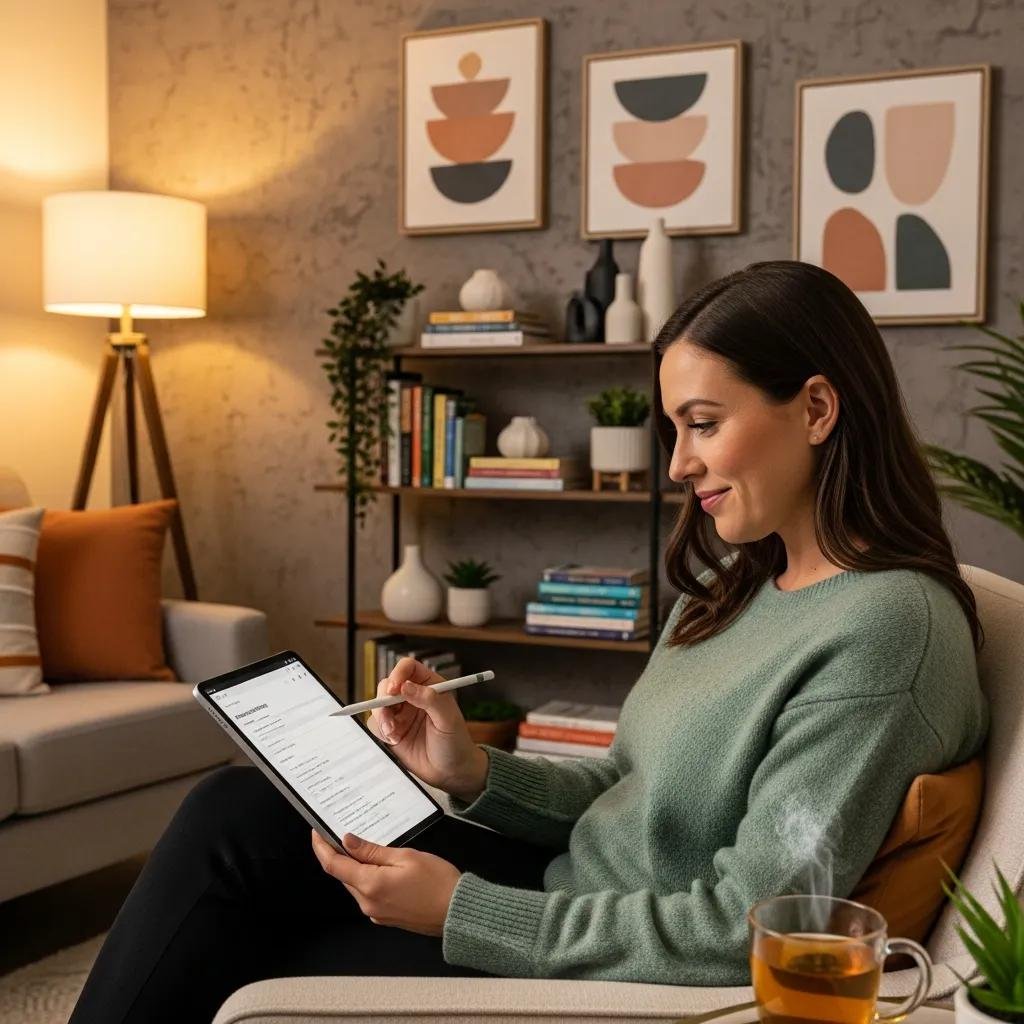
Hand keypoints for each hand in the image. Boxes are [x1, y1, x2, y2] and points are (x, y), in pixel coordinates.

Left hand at [311, 829, 460, 936]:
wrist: (456, 912)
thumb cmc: (437, 881)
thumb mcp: (405, 856)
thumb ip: (373, 851)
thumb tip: (348, 841)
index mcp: (370, 885)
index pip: (334, 865)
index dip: (321, 847)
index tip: (316, 832)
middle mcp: (368, 903)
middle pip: (343, 875)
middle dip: (337, 855)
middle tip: (337, 832)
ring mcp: (375, 913)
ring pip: (354, 885)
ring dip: (352, 867)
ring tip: (358, 845)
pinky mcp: (385, 917)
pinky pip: (367, 894)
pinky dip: (365, 878)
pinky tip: (376, 865)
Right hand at [365, 657, 487, 799]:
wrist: (451, 772)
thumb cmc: (456, 742)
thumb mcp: (448, 719)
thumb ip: (430, 700)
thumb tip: (407, 687)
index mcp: (429, 686)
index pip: (408, 668)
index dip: (398, 674)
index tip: (395, 689)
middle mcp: (412, 697)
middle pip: (388, 685)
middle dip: (383, 699)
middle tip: (389, 716)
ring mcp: (400, 714)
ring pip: (378, 704)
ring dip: (381, 718)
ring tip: (393, 733)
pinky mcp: (391, 731)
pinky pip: (375, 724)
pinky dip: (380, 731)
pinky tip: (394, 740)